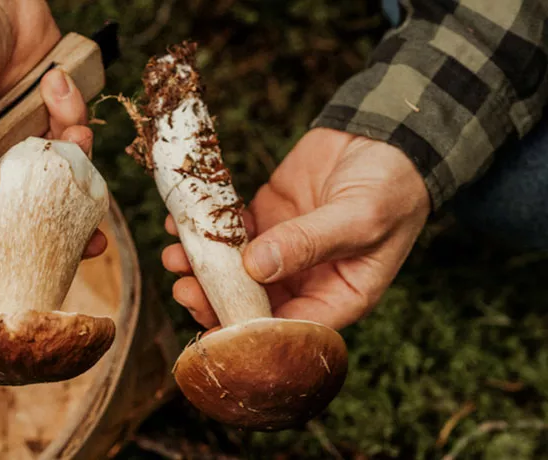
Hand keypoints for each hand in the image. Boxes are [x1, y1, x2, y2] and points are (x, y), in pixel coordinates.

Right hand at [0, 0, 105, 279]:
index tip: (24, 272)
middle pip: (15, 220)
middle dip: (53, 229)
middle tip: (92, 242)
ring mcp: (15, 146)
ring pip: (52, 183)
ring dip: (72, 163)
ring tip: (72, 128)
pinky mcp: (44, 123)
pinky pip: (68, 140)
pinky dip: (73, 118)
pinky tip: (60, 87)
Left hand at [162, 128, 430, 329]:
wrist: (384, 135)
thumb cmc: (391, 186)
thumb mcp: (360, 217)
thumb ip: (310, 243)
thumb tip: (257, 268)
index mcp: (339, 296)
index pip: (291, 330)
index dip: (251, 334)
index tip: (215, 332)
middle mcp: (305, 280)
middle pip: (251, 304)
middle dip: (214, 300)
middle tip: (184, 289)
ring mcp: (281, 249)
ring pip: (232, 270)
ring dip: (201, 267)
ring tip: (175, 256)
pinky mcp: (264, 219)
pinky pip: (228, 232)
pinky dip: (205, 230)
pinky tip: (181, 223)